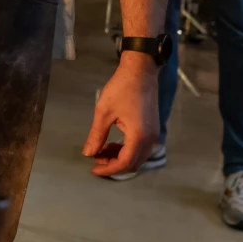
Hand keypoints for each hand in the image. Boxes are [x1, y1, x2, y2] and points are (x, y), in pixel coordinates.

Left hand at [84, 53, 159, 176]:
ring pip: (137, 157)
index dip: (108, 169)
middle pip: (133, 164)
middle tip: (95, 159)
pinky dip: (127, 150)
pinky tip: (113, 143)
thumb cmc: (121, 89)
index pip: (124, 163)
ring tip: (101, 150)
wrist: (141, 71)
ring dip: (120, 158)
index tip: (92, 169)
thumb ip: (97, 136)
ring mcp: (154, 135)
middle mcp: (151, 139)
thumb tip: (88, 153)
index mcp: (139, 137)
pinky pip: (140, 148)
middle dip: (113, 165)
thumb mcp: (104, 112)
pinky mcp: (153, 129)